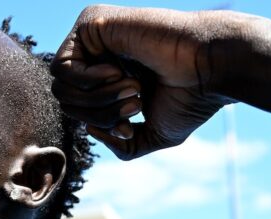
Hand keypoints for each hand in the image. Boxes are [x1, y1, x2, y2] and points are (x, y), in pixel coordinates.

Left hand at [51, 6, 238, 159]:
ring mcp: (94, 37)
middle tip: (135, 105)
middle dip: (98, 114)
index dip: (101, 126)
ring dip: (98, 99)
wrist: (209, 68)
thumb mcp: (153, 133)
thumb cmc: (189, 98)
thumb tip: (89, 130)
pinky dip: (89, 81)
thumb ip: (122, 143)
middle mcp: (99, 55)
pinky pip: (62, 67)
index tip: (130, 127)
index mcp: (111, 77)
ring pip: (61, 86)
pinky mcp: (91, 22)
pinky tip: (118, 73)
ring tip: (133, 90)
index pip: (79, 110)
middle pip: (65, 100)